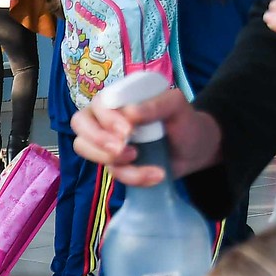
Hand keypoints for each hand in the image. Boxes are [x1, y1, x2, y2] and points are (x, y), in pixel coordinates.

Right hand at [70, 90, 223, 187]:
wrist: (196, 149)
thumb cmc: (184, 121)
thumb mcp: (177, 106)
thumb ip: (157, 104)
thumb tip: (130, 113)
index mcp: (118, 98)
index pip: (97, 104)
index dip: (106, 119)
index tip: (128, 130)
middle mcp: (105, 119)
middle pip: (80, 127)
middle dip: (98, 141)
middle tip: (123, 149)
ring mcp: (107, 143)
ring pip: (89, 152)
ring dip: (114, 161)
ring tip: (140, 160)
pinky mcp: (116, 165)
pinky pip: (113, 173)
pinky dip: (134, 177)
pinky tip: (155, 175)